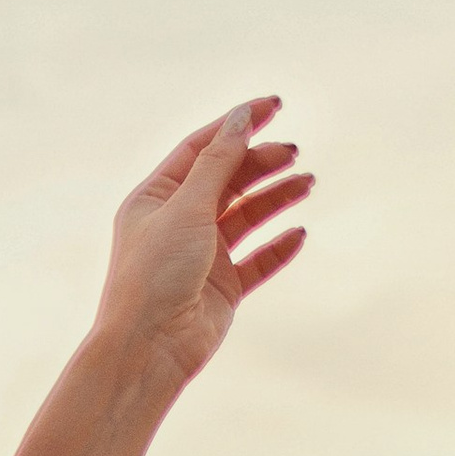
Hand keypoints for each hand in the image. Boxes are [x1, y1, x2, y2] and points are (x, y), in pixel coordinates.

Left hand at [94, 96, 311, 391]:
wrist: (149, 349)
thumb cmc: (155, 275)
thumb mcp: (187, 207)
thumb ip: (218, 162)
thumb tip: (241, 119)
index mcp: (155, 199)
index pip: (201, 148)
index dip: (236, 125)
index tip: (274, 107)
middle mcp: (176, 224)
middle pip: (227, 179)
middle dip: (261, 162)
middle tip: (292, 153)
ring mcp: (201, 257)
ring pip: (246, 216)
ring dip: (276, 197)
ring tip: (307, 182)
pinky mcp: (222, 288)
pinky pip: (257, 261)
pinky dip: (278, 246)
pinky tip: (298, 233)